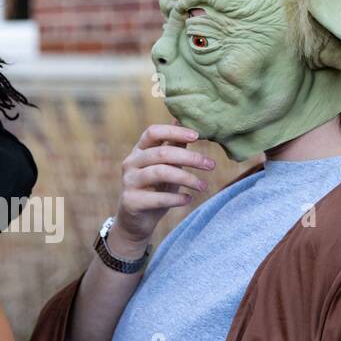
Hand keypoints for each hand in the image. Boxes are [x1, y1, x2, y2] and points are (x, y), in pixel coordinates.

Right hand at [111, 124, 215, 251]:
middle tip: (211, 165)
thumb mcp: (165, 166)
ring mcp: (129, 182)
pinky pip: (157, 198)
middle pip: (161, 153)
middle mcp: (130, 163)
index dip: (174, 131)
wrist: (135, 221)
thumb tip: (182, 119)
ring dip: (187, 178)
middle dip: (190, 157)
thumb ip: (173, 146)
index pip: (153, 132)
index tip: (197, 136)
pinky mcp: (131, 201)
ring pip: (160, 173)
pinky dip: (176, 198)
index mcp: (139, 150)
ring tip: (203, 186)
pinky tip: (188, 199)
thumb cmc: (154, 190)